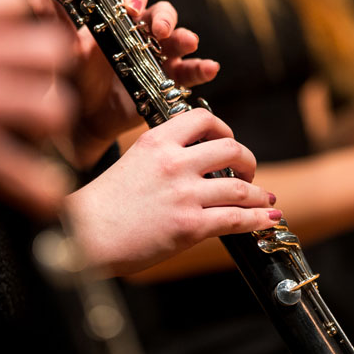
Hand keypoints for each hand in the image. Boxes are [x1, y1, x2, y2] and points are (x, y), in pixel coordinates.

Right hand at [0, 0, 75, 214]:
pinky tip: (42, 195)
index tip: (31, 48)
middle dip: (53, 77)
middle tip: (38, 97)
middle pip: (56, 54)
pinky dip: (40, 189)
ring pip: (55, 109)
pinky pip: (27, 170)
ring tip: (33, 142)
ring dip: (49, 131)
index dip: (35, 24)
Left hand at [28, 0, 219, 167]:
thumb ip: (58, 25)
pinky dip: (200, 69)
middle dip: (164, 16)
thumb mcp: (69, 53)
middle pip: (161, 11)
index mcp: (117, 17)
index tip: (129, 7)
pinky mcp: (169, 79)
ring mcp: (158, 55)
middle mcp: (142, 31)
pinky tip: (209, 68)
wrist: (88, 118)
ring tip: (188, 43)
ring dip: (185, 37)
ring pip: (179, 38)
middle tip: (159, 28)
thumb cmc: (78, 79)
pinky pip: (189, 71)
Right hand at [64, 109, 280, 275]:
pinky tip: (267, 219)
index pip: (202, 119)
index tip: (228, 142)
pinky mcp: (190, 226)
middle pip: (231, 149)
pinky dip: (258, 219)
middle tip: (247, 173)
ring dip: (259, 194)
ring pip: (240, 187)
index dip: (224, 129)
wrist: (86, 234)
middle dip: (248, 161)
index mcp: (156, 141)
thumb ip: (162, 156)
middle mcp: (173, 162)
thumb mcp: (131, 162)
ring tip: (263, 200)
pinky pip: (237, 219)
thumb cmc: (103, 203)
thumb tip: (194, 161)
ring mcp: (184, 194)